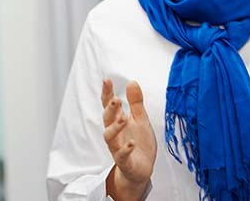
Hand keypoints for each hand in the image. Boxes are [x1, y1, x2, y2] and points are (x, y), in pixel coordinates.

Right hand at [102, 79, 155, 200]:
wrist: (142, 168)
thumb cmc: (139, 143)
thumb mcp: (141, 119)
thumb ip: (136, 102)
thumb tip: (132, 82)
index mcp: (118, 120)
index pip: (109, 105)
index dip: (107, 93)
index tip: (107, 80)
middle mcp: (115, 133)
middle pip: (107, 119)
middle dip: (110, 109)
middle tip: (116, 100)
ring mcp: (117, 147)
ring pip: (110, 136)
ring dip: (115, 127)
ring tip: (123, 119)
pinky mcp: (124, 161)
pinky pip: (121, 155)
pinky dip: (125, 149)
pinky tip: (131, 143)